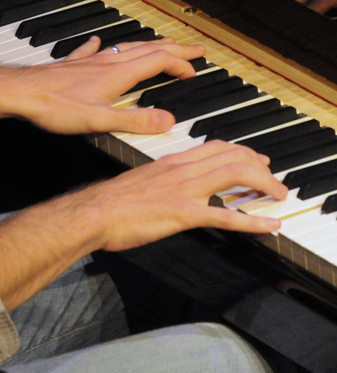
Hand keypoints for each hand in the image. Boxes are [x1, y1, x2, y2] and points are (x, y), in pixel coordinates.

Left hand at [2, 35, 203, 135]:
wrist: (19, 93)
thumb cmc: (54, 107)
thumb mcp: (99, 121)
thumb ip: (135, 122)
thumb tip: (168, 121)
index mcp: (117, 75)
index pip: (158, 63)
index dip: (180, 66)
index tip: (194, 73)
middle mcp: (105, 63)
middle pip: (147, 49)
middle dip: (174, 49)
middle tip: (194, 48)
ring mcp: (88, 62)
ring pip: (124, 47)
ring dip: (147, 45)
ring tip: (160, 43)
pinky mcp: (70, 66)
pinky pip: (90, 50)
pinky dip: (100, 45)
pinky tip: (96, 42)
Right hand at [82, 140, 284, 249]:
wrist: (94, 212)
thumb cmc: (108, 201)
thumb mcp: (139, 181)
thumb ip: (160, 180)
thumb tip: (171, 188)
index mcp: (171, 161)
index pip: (215, 147)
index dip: (241, 152)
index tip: (255, 160)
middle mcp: (181, 169)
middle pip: (232, 155)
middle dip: (260, 165)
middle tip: (273, 179)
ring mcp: (184, 190)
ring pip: (235, 174)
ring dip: (264, 184)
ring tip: (278, 195)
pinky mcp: (183, 213)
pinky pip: (226, 215)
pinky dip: (254, 220)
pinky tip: (270, 225)